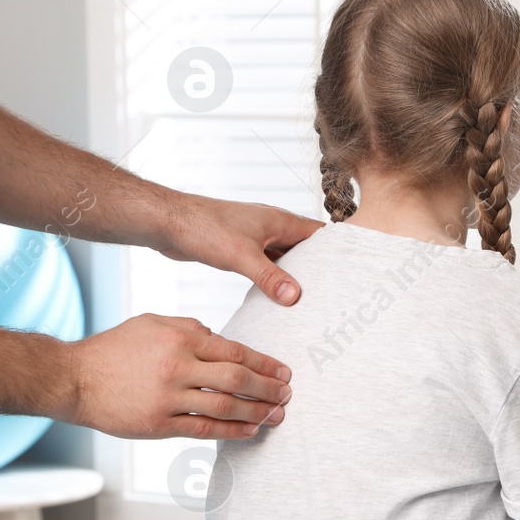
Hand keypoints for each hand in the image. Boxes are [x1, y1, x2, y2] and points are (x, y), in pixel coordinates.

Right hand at [66, 314, 291, 438]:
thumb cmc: (114, 349)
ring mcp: (168, 398)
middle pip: (237, 378)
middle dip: (268, 388)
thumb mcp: (153, 323)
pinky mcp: (158, 424)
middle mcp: (177, 366)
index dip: (264, 363)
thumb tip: (220, 338)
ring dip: (257, 412)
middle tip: (288, 394)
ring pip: (225, 406)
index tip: (284, 371)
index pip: (234, 351)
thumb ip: (189, 327)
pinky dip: (232, 431)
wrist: (74, 378)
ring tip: (277, 415)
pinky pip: (204, 429)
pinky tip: (250, 430)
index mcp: (180, 338)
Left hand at [157, 193, 321, 305]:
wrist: (169, 222)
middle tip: (332, 293)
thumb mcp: (241, 256)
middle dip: (317, 268)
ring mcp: (256, 236)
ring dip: (294, 275)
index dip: (335, 250)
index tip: (350, 271)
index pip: (319, 234)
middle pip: (304, 248)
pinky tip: (276, 295)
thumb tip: (295, 297)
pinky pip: (266, 264)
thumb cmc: (204, 227)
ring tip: (309, 299)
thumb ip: (269, 277)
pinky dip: (274, 278)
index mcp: (279, 220)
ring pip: (285, 257)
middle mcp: (271, 226)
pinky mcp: (240, 247)